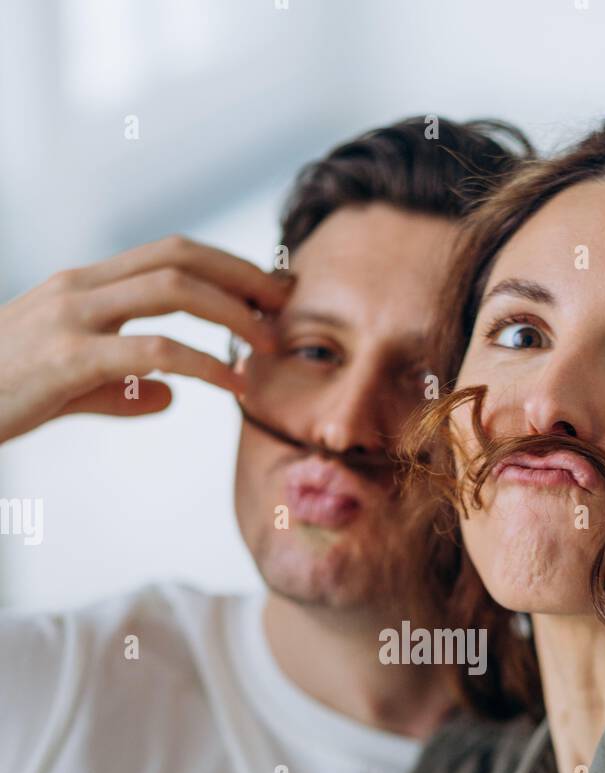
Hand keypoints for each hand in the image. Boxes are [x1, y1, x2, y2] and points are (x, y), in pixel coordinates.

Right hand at [0, 235, 290, 444]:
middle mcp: (81, 286)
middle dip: (243, 276)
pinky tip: (231, 385)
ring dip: (232, 314)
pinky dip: (204, 363)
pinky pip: (153, 350)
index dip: (226, 265)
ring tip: (269, 346)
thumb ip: (121, 387)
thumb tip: (171, 397)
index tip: (268, 291)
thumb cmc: (0, 394)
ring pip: (172, 291)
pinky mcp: (69, 357)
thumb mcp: (68, 386)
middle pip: (180, 257)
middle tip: (287, 306)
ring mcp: (73, 316)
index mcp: (83, 285)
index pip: (169, 254)